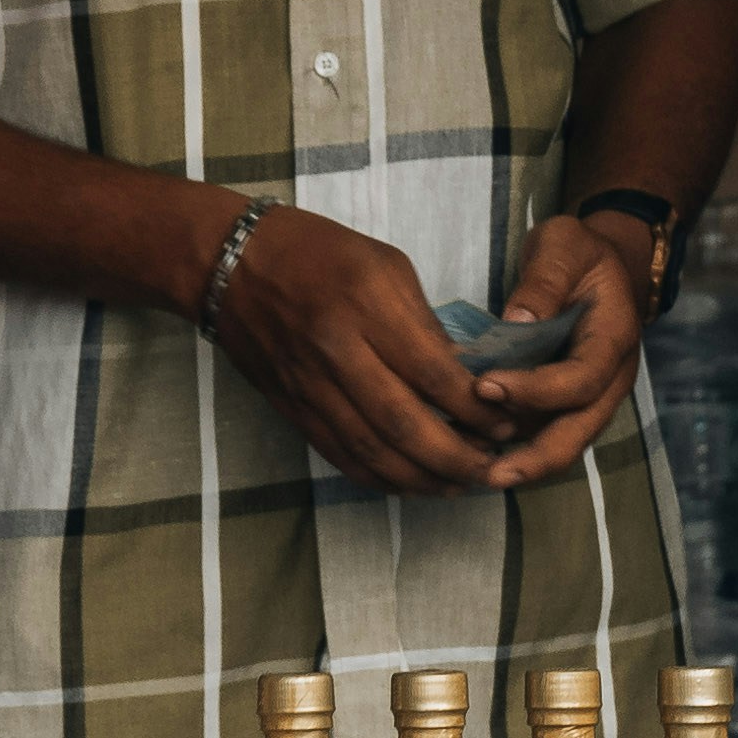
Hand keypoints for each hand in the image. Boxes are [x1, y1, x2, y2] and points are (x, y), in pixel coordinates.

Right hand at [206, 201, 512, 491]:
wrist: (230, 264)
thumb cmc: (317, 252)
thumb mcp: (386, 265)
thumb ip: (425, 323)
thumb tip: (464, 378)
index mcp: (366, 305)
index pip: (432, 374)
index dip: (475, 410)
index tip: (507, 423)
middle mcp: (336, 351)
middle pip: (404, 425)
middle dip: (456, 457)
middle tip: (493, 469)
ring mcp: (310, 386)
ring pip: (373, 452)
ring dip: (423, 478)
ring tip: (461, 485)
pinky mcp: (293, 408)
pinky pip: (342, 456)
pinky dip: (382, 478)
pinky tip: (413, 484)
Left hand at [470, 212, 658, 490]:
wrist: (604, 265)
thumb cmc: (581, 253)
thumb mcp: (565, 246)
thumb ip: (545, 279)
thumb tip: (517, 320)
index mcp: (614, 340)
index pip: (581, 380)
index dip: (536, 390)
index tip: (486, 387)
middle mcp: (609, 379)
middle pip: (579, 433)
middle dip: (535, 460)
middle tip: (487, 476)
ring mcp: (591, 397)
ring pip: (562, 444)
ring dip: (520, 463)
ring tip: (470, 472)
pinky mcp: (570, 404)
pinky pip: (545, 435)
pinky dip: (513, 450)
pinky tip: (472, 454)